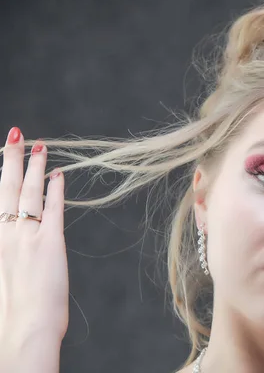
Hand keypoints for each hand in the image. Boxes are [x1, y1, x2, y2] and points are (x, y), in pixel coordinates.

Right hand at [0, 127, 68, 350]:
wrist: (23, 330)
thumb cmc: (11, 311)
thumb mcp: (4, 272)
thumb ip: (8, 249)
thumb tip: (14, 238)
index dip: (2, 175)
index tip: (6, 156)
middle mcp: (4, 233)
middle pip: (6, 187)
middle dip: (11, 158)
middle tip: (16, 134)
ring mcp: (26, 236)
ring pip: (29, 192)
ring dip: (35, 166)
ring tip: (39, 145)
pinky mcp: (50, 242)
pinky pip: (53, 208)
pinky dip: (56, 190)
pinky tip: (59, 175)